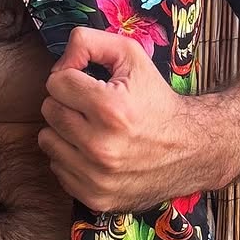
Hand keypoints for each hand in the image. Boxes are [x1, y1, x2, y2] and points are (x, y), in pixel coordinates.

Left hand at [38, 27, 226, 212]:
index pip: (56, 82)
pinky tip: (96, 151)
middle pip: (49, 110)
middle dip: (68, 103)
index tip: (89, 83)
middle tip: (93, 106)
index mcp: (111, 108)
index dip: (71, 77)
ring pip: (47, 140)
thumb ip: (89, 41)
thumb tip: (59, 59)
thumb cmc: (156, 100)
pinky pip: (57, 168)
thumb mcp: (131, 56)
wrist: (191, 149)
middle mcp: (102, 146)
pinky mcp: (95, 197)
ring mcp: (97, 176)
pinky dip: (72, 157)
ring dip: (65, 130)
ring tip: (93, 128)